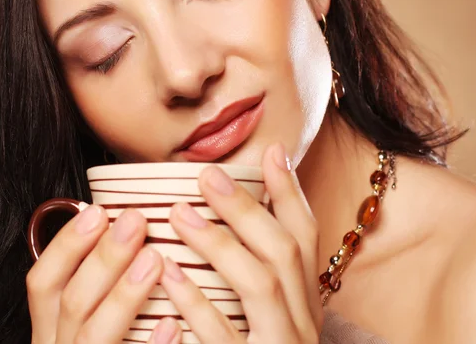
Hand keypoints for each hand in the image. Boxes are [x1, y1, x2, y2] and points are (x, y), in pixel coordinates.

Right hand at [27, 207, 169, 342]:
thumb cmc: (110, 342)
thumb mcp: (87, 317)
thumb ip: (95, 283)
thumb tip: (118, 227)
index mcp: (50, 327)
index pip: (44, 281)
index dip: (66, 245)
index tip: (97, 212)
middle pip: (73, 303)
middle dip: (104, 259)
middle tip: (135, 221)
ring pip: (94, 336)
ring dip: (123, 295)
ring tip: (155, 260)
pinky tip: (172, 323)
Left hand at [153, 143, 322, 343]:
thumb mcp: (266, 317)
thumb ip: (257, 276)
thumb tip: (230, 218)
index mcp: (306, 303)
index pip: (307, 238)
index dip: (291, 193)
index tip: (272, 151)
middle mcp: (304, 323)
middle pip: (285, 252)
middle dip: (247, 209)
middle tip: (208, 176)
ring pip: (260, 284)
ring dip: (220, 242)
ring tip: (179, 213)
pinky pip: (223, 335)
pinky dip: (195, 301)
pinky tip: (168, 273)